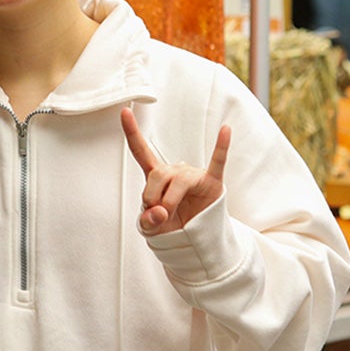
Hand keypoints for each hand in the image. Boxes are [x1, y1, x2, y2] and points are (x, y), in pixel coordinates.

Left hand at [120, 108, 229, 235]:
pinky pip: (218, 162)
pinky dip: (221, 147)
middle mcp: (175, 171)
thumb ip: (148, 221)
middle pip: (158, 174)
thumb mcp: (152, 228)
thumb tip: (158, 212)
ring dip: (169, 201)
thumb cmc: (172, 226)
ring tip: (171, 215)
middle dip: (153, 197)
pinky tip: (225, 130)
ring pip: (178, 181)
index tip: (124, 112)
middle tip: (157, 214)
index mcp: (156, 176)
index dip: (132, 131)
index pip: (141, 151)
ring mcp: (194, 175)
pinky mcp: (212, 182)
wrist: (195, 239)